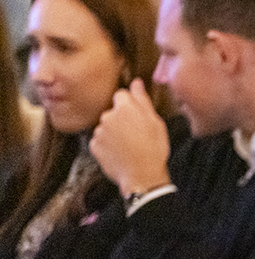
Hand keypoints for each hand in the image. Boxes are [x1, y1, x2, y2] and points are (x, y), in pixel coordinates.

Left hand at [89, 79, 171, 196]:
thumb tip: (136, 82)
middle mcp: (108, 116)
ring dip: (115, 133)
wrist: (142, 176)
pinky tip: (121, 154)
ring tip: (129, 147)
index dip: (131, 106)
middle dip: (122, 120)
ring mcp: (99, 131)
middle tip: (137, 135)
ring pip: (107, 127)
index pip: (122, 95)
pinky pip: (100, 141)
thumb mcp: (156, 122)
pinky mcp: (94, 145)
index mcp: (124, 107)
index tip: (139, 118)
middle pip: (113, 112)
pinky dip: (108, 146)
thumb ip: (142, 100)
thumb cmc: (153, 149)